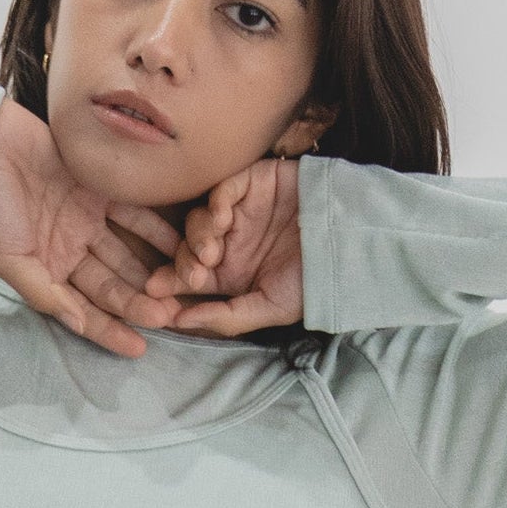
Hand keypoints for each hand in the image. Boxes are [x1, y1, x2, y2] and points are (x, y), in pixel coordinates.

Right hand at [0, 98, 179, 360]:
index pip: (85, 310)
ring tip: (181, 286)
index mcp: (47, 273)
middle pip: (112, 285)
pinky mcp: (98, 190)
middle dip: (139, 304)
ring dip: (153, 272)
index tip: (140, 349)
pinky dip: (156, 230)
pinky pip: (133, 215)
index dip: (111, 331)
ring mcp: (84, 221)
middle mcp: (69, 252)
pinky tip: (180, 246)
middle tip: (170, 317)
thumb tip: (78, 324)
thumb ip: (43, 292)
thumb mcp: (6, 257)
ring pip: (126, 254)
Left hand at [143, 155, 305, 336]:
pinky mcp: (251, 183)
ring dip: (198, 236)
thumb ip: (226, 317)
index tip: (156, 293)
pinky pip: (222, 189)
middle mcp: (229, 243)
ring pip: (199, 219)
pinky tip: (223, 220)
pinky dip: (216, 203)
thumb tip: (178, 324)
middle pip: (187, 247)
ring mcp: (239, 212)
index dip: (168, 284)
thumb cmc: (314, 281)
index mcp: (229, 275)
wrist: (350, 243)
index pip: (187, 277)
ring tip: (213, 251)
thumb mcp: (270, 308)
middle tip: (194, 276)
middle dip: (183, 262)